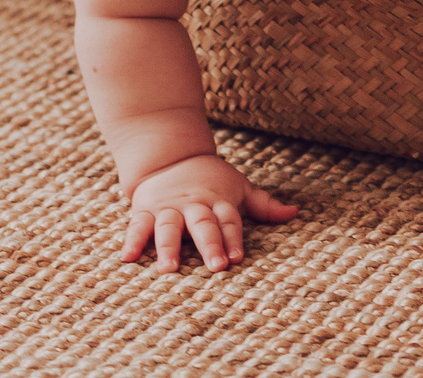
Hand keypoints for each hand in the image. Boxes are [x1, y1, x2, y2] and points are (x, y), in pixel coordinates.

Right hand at [119, 153, 297, 271]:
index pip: (228, 221)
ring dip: (168, 247)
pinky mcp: (146, 210)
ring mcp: (168, 208)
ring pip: (169, 227)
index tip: (237, 257)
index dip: (233, 238)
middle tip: (215, 266)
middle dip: (209, 244)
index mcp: (217, 201)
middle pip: (203, 225)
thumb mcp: (238, 187)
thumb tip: (295, 213)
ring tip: (169, 268)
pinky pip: (137, 225)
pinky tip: (128, 257)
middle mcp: (193, 205)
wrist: (169, 154)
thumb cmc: (210, 179)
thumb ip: (263, 204)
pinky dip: (132, 241)